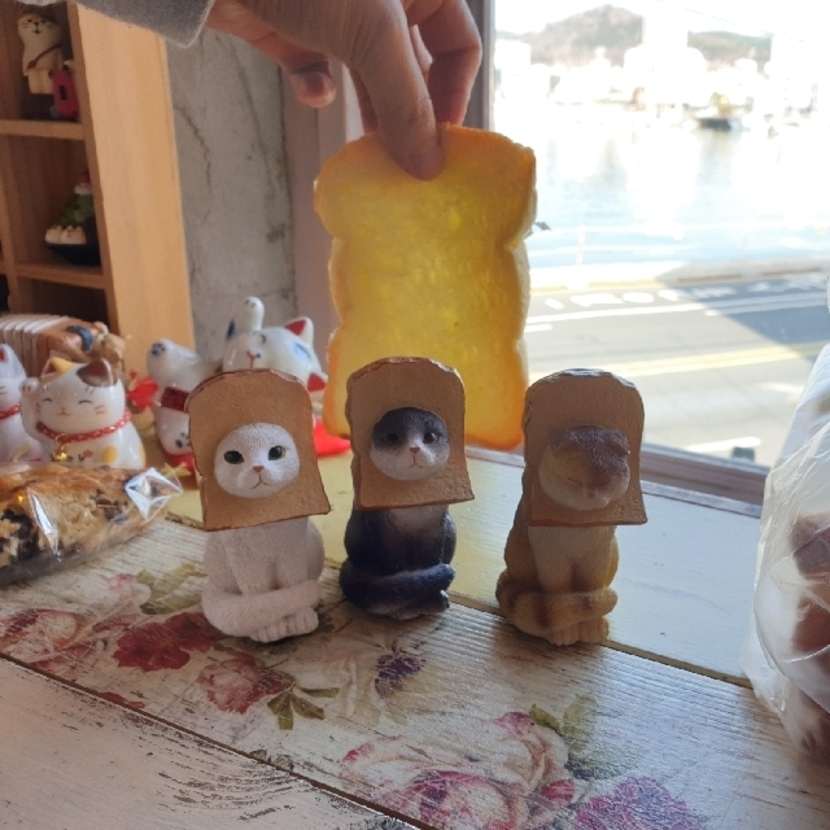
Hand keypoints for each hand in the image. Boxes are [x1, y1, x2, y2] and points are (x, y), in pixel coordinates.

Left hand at [205, 0, 481, 178]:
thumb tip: (429, 168)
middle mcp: (385, 3)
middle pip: (415, 70)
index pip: (459, 45)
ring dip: (369, 114)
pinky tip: (312, 92)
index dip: (455, 93)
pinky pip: (320, 73)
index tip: (439, 141)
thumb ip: (407, 103)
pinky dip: (317, 89)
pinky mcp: (297, 33)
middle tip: (404, 158)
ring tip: (368, 149)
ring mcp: (340, 18)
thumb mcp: (374, 36)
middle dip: (408, 113)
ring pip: (370, 80)